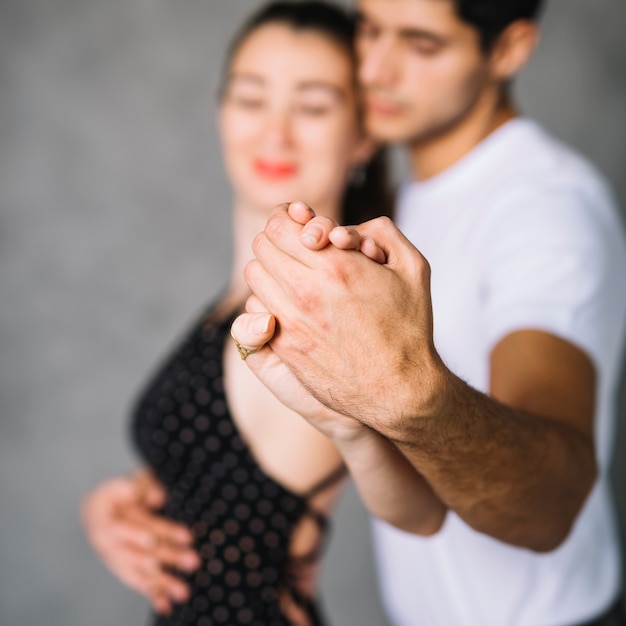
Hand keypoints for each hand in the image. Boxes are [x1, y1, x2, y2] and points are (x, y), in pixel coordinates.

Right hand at [81, 469, 199, 614]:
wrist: (95, 509)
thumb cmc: (119, 491)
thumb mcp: (128, 482)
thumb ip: (143, 486)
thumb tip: (160, 496)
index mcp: (109, 517)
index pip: (139, 525)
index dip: (163, 530)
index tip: (187, 536)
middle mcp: (109, 542)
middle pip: (142, 551)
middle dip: (170, 557)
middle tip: (195, 561)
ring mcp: (115, 559)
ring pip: (141, 572)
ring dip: (163, 582)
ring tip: (185, 592)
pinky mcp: (122, 569)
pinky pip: (137, 584)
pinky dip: (152, 596)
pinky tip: (167, 607)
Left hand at [243, 202, 444, 439]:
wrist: (399, 390)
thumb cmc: (409, 328)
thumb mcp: (413, 268)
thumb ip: (381, 232)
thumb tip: (343, 228)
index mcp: (336, 266)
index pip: (280, 224)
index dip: (288, 219)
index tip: (300, 228)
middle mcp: (306, 290)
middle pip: (263, 245)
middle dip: (277, 240)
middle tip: (296, 249)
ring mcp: (291, 320)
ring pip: (254, 275)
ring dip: (269, 268)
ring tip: (291, 274)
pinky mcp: (284, 345)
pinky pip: (256, 308)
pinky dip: (267, 298)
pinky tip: (290, 302)